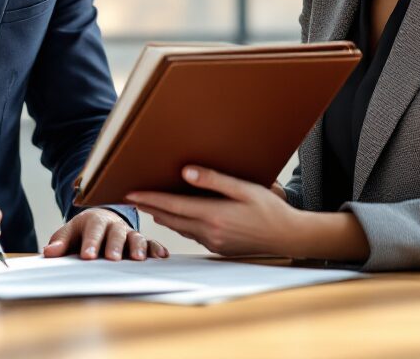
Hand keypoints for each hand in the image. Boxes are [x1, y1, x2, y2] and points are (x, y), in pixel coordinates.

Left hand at [42, 207, 168, 260]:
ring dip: (138, 247)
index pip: (92, 230)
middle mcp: (114, 224)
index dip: (90, 242)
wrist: (101, 220)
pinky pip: (150, 242)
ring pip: (135, 237)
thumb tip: (48, 252)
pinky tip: (161, 256)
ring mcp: (128, 232)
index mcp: (94, 220)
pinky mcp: (139, 240)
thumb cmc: (84, 230)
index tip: (87, 256)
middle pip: (115, 233)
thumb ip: (60, 242)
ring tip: (139, 259)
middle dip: (114, 245)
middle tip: (113, 258)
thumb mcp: (69, 233)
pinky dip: (156, 248)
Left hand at [127, 166, 298, 257]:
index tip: (130, 193)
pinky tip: (177, 218)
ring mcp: (213, 242)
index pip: (172, 205)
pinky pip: (192, 235)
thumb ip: (214, 180)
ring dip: (163, 217)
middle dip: (150, 207)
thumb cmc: (270, 209)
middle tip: (132, 197)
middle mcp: (209, 232)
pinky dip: (180, 225)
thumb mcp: (244, 189)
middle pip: (171, 219)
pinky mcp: (218, 248)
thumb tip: (185, 172)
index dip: (149, 199)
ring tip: (149, 206)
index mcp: (213, 215)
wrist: (288, 236)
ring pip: (179, 228)